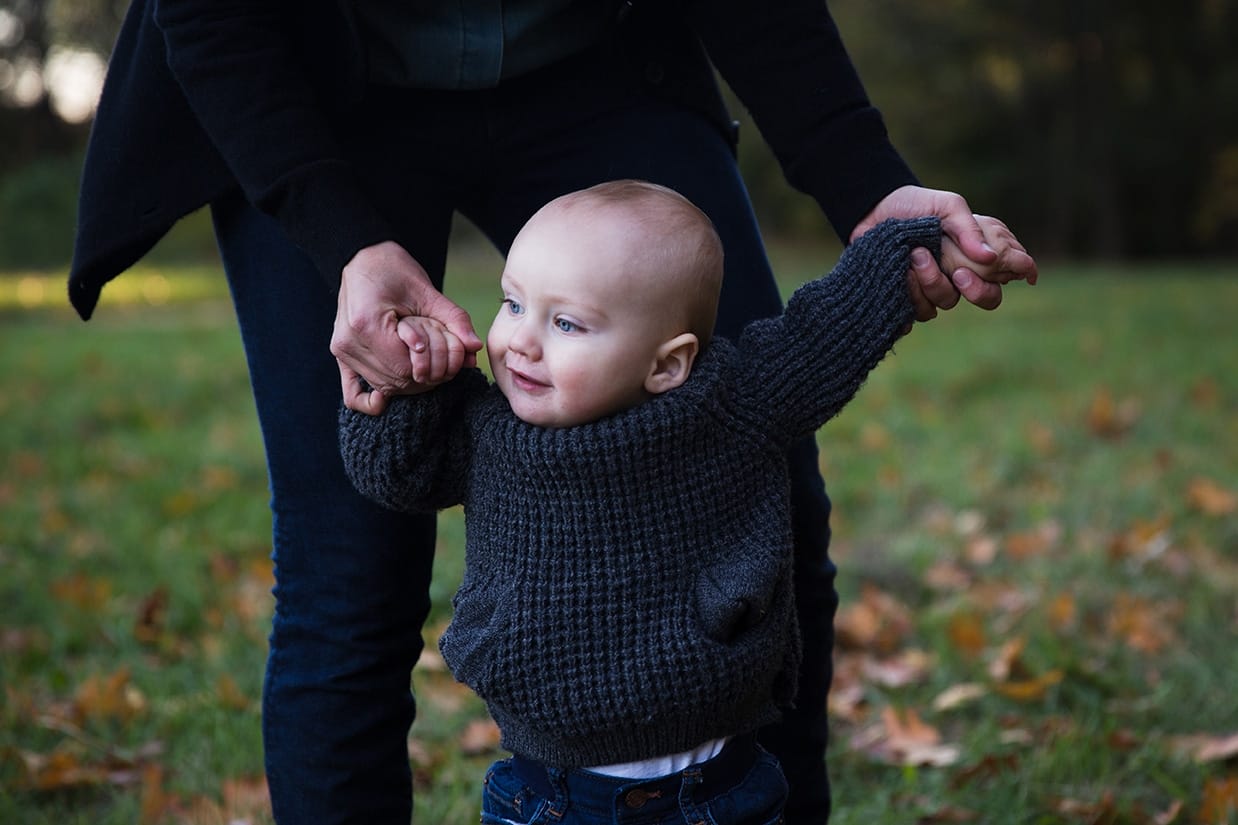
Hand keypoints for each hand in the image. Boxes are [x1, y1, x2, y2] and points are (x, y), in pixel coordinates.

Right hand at [330, 241, 482, 414]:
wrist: (363, 258)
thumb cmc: (395, 269)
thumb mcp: (428, 291)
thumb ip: (454, 320)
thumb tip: (475, 349)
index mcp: (367, 323)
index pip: (405, 367)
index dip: (432, 367)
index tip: (445, 354)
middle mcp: (349, 341)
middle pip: (395, 380)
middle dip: (424, 376)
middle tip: (441, 362)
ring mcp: (342, 349)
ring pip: (382, 386)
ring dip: (407, 382)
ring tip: (422, 362)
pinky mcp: (340, 354)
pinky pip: (353, 393)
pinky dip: (371, 401)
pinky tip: (385, 401)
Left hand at [853, 185, 1037, 315]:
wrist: (872, 211)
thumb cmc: (915, 204)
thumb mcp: (947, 206)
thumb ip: (969, 229)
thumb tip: (988, 258)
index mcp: (979, 249)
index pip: (1011, 269)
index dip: (1017, 272)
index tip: (998, 269)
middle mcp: (963, 272)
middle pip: (988, 298)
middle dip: (976, 290)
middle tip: (958, 273)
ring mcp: (938, 286)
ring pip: (948, 302)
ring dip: (932, 281)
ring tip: (915, 255)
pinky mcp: (912, 296)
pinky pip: (920, 311)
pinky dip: (912, 293)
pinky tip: (903, 273)